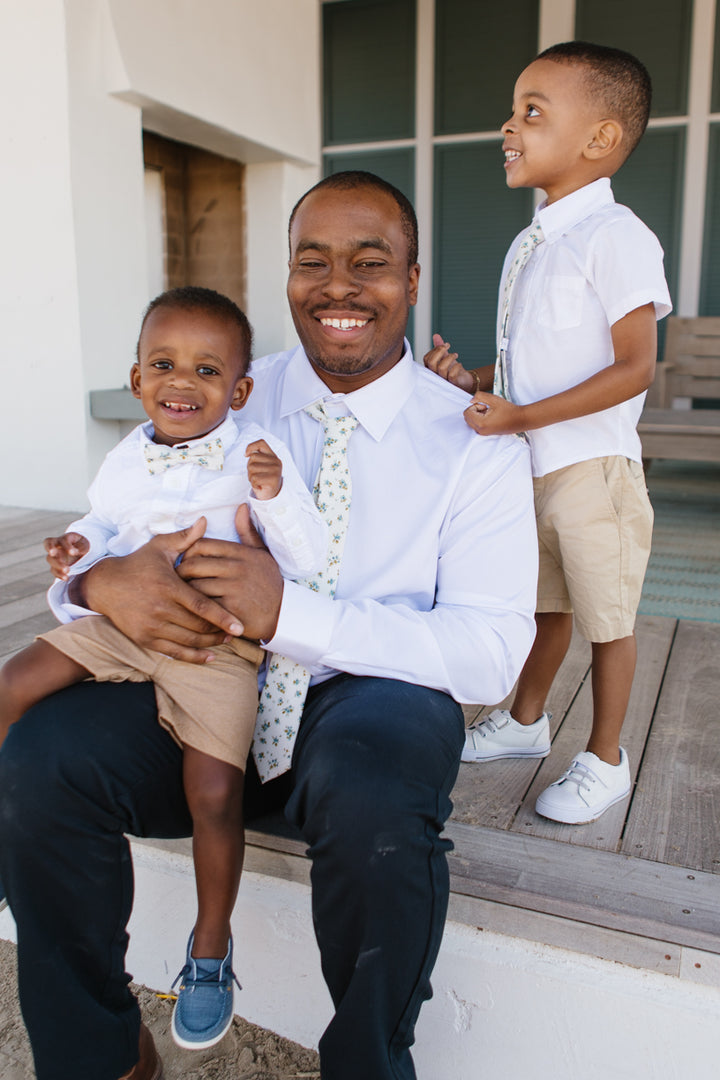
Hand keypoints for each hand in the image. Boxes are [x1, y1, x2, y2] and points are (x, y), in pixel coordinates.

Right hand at [44, 532, 89, 579]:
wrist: (81, 552)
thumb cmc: (82, 545)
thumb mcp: (85, 544)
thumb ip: (81, 547)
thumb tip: (75, 552)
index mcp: (64, 538)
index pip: (61, 540)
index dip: (66, 546)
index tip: (73, 553)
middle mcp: (56, 546)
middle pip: (50, 549)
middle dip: (56, 555)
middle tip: (63, 561)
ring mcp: (55, 556)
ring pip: (50, 559)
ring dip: (58, 565)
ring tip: (67, 570)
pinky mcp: (56, 566)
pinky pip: (53, 570)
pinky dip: (59, 574)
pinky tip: (66, 578)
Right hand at [77, 518, 245, 663]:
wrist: (105, 586)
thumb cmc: (138, 564)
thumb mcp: (160, 547)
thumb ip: (185, 537)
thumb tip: (205, 521)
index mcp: (168, 586)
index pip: (201, 606)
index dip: (222, 618)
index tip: (239, 627)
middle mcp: (160, 609)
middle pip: (198, 626)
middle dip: (219, 632)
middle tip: (237, 632)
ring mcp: (151, 626)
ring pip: (188, 641)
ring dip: (210, 644)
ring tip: (225, 640)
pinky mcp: (144, 639)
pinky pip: (173, 653)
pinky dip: (193, 657)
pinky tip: (209, 656)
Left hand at [178, 504, 283, 641]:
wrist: (284, 614)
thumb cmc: (268, 583)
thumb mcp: (262, 554)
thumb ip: (248, 532)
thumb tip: (241, 507)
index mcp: (242, 553)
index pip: (202, 545)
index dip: (187, 552)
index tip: (185, 560)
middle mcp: (238, 569)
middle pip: (194, 564)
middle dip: (181, 572)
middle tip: (177, 578)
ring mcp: (235, 589)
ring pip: (195, 586)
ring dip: (186, 591)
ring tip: (182, 593)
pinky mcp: (231, 610)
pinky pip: (203, 606)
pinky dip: (195, 607)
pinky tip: (193, 608)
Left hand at [246, 439, 282, 499]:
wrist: (271, 496)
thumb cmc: (262, 479)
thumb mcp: (260, 465)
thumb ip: (256, 456)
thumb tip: (247, 454)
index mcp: (273, 456)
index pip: (261, 443)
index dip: (251, 446)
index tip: (246, 455)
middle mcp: (276, 462)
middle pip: (253, 457)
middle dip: (249, 467)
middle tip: (255, 475)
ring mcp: (276, 470)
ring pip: (252, 468)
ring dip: (251, 477)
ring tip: (257, 481)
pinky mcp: (273, 480)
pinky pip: (254, 478)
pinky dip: (253, 484)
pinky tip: (259, 486)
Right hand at [424, 333, 472, 391]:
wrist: (464, 380)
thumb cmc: (453, 369)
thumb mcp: (445, 357)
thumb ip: (439, 347)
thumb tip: (435, 335)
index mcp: (431, 369)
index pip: (426, 358)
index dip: (435, 349)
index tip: (444, 344)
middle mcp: (435, 375)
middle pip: (431, 362)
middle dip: (440, 351)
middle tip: (448, 346)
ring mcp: (443, 380)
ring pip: (441, 368)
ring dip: (450, 357)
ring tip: (456, 355)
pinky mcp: (452, 384)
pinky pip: (451, 375)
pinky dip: (456, 367)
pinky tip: (460, 364)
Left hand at [464, 392, 524, 435]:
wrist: (521, 420)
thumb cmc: (508, 409)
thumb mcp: (493, 399)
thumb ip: (479, 396)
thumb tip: (471, 400)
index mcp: (481, 423)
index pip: (467, 412)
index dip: (475, 406)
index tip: (486, 405)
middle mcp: (480, 431)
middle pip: (467, 418)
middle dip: (474, 410)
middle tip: (487, 408)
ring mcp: (484, 434)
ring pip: (472, 422)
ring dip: (478, 415)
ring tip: (490, 412)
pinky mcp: (487, 434)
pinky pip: (477, 426)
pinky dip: (481, 419)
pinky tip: (492, 417)